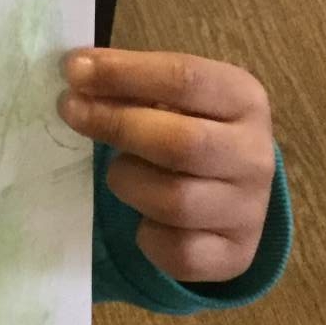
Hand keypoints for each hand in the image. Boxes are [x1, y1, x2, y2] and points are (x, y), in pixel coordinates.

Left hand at [58, 49, 274, 284]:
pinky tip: (144, 219)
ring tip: (119, 172)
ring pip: (175, 200)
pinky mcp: (234, 254)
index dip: (124, 73)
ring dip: (129, 182)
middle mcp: (255, 155)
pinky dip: (148, 236)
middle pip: (180, 142)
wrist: (232, 192)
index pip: (185, 79)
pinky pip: (178, 250)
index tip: (74, 70)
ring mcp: (248, 209)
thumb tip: (78, 72)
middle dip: (115, 125)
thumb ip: (131, 85)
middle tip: (70, 111)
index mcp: (244, 100)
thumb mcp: (172, 98)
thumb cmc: (189, 129)